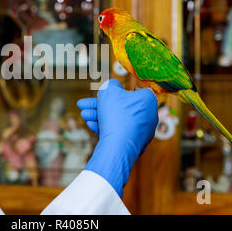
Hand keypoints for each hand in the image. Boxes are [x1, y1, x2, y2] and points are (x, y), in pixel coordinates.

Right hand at [77, 79, 158, 196]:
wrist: (118, 145)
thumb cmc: (116, 114)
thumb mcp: (109, 90)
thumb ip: (111, 84)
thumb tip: (113, 85)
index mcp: (148, 100)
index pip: (134, 91)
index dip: (119, 91)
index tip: (108, 92)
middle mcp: (148, 116)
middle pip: (120, 107)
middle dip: (99, 105)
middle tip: (84, 104)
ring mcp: (142, 131)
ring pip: (117, 120)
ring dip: (98, 115)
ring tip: (83, 115)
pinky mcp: (134, 144)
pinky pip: (119, 132)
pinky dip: (105, 127)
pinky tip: (91, 125)